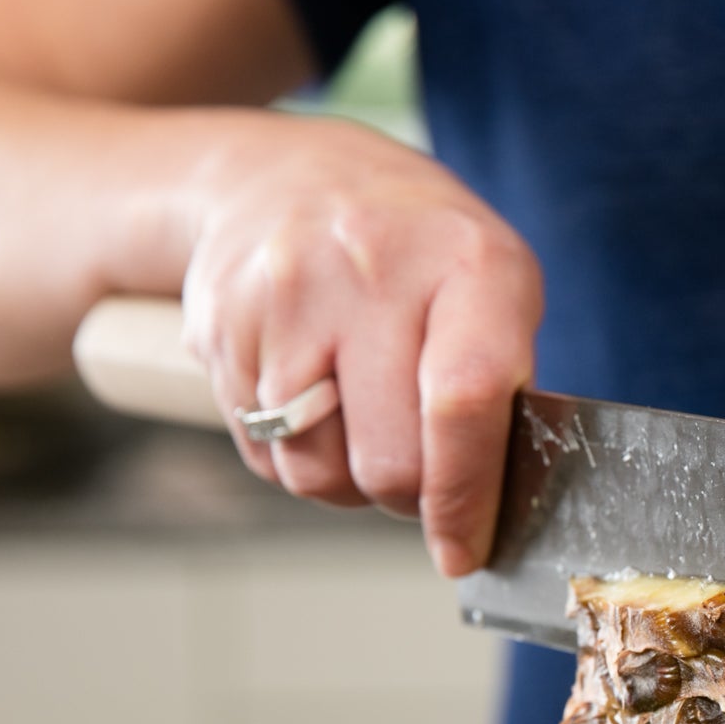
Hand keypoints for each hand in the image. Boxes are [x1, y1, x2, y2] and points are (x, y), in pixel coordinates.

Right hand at [181, 114, 542, 575]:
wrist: (283, 174)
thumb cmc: (418, 248)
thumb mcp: (492, 282)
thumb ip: (504, 385)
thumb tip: (492, 506)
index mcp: (464, 262)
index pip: (463, 403)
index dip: (466, 497)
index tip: (464, 549)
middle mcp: (370, 271)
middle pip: (388, 460)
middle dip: (411, 496)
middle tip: (423, 473)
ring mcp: (284, 298)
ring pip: (317, 473)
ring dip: (350, 485)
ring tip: (367, 430)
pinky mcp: (221, 330)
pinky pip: (266, 457)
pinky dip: (300, 461)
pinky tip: (317, 410)